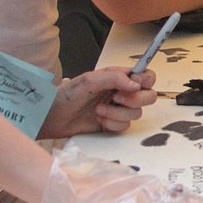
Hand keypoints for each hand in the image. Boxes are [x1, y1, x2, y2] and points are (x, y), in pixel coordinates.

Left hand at [40, 66, 157, 138]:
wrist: (53, 117)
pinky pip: (125, 126)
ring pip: (137, 113)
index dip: (146, 81)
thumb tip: (137, 86)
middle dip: (134, 100)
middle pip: (149, 97)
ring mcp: (120, 109)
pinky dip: (112, 124)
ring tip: (98, 110)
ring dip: (117, 113)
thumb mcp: (90, 80)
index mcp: (120, 78)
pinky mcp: (115, 124)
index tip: (134, 83)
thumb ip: (114, 78)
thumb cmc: (68, 94)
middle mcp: (124, 92)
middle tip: (116, 98)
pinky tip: (98, 120)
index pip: (147, 76)